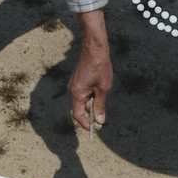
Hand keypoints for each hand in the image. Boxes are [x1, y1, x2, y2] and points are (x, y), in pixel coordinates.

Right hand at [69, 10, 112, 130]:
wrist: (94, 48)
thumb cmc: (100, 67)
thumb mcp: (103, 88)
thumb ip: (100, 106)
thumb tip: (100, 121)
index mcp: (77, 94)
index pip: (78, 115)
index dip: (85, 124)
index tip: (94, 129)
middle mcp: (72, 90)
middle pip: (81, 108)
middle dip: (92, 111)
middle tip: (104, 114)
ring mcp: (74, 85)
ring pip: (83, 100)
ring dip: (93, 101)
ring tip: (104, 91)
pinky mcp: (77, 80)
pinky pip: (83, 92)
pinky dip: (91, 94)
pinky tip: (100, 86)